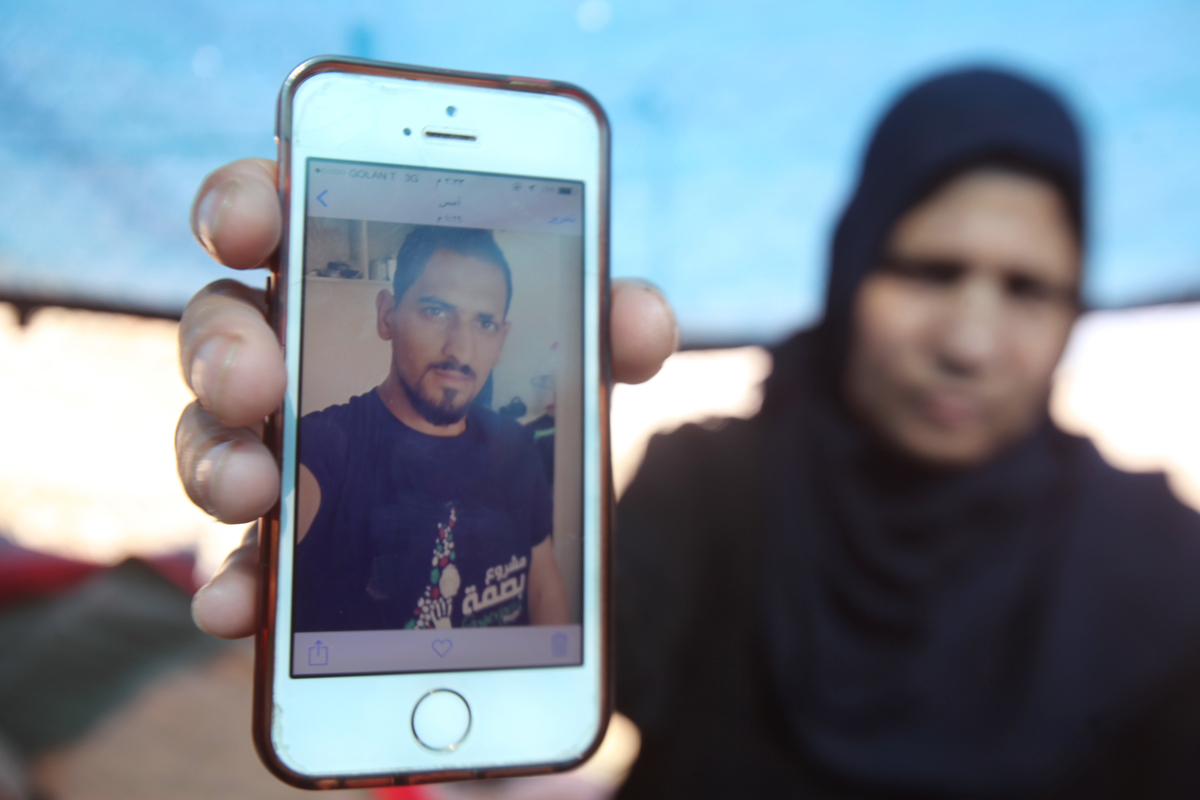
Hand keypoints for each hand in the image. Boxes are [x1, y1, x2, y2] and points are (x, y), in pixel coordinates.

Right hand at [177, 158, 678, 638]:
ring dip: (216, 462)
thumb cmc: (506, 393)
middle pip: (219, 327)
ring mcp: (272, 445)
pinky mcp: (284, 536)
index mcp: (343, 283)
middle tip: (258, 382)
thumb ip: (607, 329)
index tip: (252, 228)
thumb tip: (640, 324)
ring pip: (209, 436)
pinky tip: (241, 605)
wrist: (492, 503)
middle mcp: (288, 354)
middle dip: (223, 347)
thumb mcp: (563, 357)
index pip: (270, 215)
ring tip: (256, 491)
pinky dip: (238, 578)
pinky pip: (242, 554)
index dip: (245, 204)